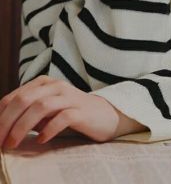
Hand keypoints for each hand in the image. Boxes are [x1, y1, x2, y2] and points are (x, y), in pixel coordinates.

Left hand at [0, 75, 147, 148]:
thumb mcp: (46, 111)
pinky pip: (63, 117)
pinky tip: (42, 139)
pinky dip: (49, 129)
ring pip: (41, 106)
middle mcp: (56, 86)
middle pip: (25, 99)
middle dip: (7, 121)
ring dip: (23, 126)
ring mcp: (70, 97)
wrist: (104, 115)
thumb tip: (3, 128)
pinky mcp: (82, 111)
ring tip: (14, 143)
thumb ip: (27, 114)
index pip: (15, 96)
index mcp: (44, 83)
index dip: (1, 115)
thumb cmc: (70, 114)